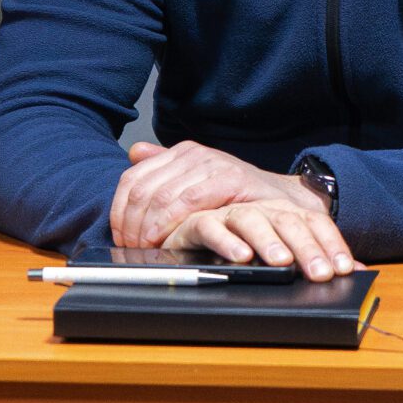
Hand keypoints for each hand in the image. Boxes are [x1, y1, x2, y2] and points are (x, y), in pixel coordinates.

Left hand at [109, 140, 303, 248]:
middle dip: (132, 225)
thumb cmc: (238, 197)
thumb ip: (166, 168)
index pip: (133, 179)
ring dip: (149, 228)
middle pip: (143, 189)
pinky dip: (171, 222)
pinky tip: (167, 239)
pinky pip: (188, 200)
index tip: (121, 237)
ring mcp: (211, 163)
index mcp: (180, 154)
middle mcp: (192, 154)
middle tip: (133, 249)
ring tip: (148, 249)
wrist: (283, 202)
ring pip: (161, 195)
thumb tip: (134, 153)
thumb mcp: (197, 181)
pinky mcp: (229, 177)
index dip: (120, 212)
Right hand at [164, 200, 355, 280]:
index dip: (331, 244)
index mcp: (283, 214)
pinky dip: (226, 242)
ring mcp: (229, 215)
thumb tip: (360, 272)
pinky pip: (210, 227)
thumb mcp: (281, 257)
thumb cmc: (240, 252)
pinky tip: (240, 257)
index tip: (344, 268)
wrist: (189, 240)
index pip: (314, 222)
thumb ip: (316, 261)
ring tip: (282, 263)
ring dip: (268, 241)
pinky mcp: (197, 224)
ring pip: (252, 219)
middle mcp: (260, 210)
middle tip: (320, 273)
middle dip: (307, 248)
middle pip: (287, 221)